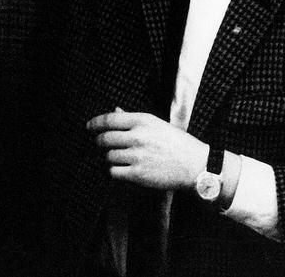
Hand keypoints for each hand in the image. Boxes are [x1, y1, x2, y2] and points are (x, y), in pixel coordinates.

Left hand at [87, 109, 206, 189]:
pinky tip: (120, 169)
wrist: (195, 165)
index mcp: (143, 120)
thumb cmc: (178, 143)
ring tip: (114, 158)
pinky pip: (114, 172)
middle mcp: (138, 136)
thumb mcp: (157, 124)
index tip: (89, 126)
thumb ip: (134, 119)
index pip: (110, 119)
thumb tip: (115, 110)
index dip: (95, 123)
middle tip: (100, 144)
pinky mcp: (138, 174)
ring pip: (108, 156)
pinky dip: (113, 171)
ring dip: (108, 158)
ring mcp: (137, 156)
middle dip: (99, 142)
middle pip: (105, 139)